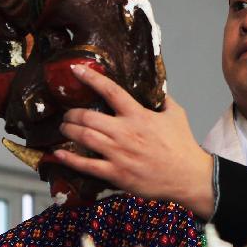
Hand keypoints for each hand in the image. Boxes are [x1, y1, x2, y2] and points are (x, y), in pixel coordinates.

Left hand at [54, 65, 214, 217]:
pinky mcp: (116, 173)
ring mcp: (119, 154)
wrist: (188, 177)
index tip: (76, 69)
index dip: (91, 78)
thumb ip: (162, 99)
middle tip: (68, 114)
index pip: (111, 91)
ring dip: (69, 130)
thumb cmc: (182, 146)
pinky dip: (69, 158)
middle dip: (72, 113)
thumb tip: (154, 87)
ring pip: (84, 137)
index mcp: (138, 115)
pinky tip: (58, 153)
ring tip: (64, 127)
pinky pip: (86, 165)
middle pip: (88, 116)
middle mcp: (125, 132)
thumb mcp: (176, 114)